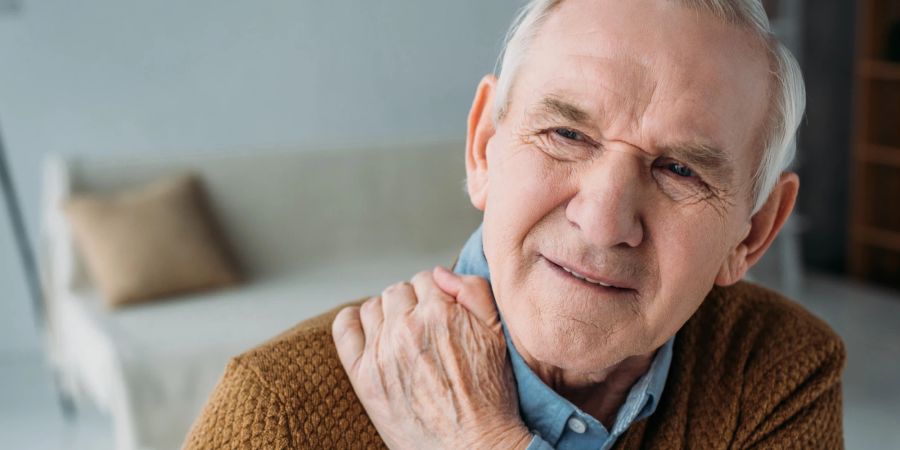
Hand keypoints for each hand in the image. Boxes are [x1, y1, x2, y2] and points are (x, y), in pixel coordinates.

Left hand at [332, 266, 530, 449]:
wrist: (472, 447)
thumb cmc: (490, 395)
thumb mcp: (498, 335)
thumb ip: (474, 291)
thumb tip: (441, 272)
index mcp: (441, 313)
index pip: (426, 279)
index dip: (435, 295)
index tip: (440, 314)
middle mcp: (407, 328)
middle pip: (398, 291)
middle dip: (411, 304)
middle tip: (424, 329)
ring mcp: (381, 352)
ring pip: (373, 307)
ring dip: (386, 314)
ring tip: (401, 335)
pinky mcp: (363, 377)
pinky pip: (345, 329)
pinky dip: (352, 322)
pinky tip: (367, 331)